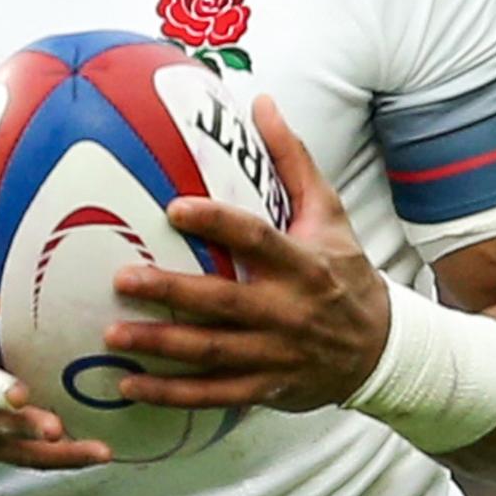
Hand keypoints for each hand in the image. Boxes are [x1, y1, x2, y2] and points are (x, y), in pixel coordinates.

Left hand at [105, 95, 390, 411]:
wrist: (382, 350)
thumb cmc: (345, 272)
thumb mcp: (330, 214)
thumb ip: (293, 159)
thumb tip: (261, 101)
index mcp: (303, 264)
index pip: (257, 239)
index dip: (217, 223)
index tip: (173, 207)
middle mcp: (289, 311)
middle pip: (224, 302)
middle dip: (171, 293)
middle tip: (121, 279)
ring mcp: (276, 354)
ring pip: (213, 352)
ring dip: (162, 346)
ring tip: (113, 335)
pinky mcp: (266, 388)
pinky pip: (214, 394)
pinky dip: (172, 394)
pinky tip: (129, 386)